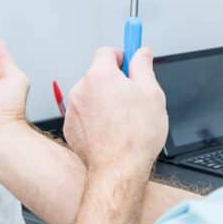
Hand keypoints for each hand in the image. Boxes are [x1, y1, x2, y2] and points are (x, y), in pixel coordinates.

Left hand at [62, 46, 167, 176]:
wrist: (117, 171)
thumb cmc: (135, 136)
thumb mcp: (152, 93)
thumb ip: (144, 66)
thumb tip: (142, 52)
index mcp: (100, 76)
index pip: (106, 52)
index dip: (122, 56)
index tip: (131, 61)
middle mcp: (81, 89)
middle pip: (98, 75)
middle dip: (115, 82)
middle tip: (134, 97)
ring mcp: (73, 110)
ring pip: (92, 96)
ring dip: (105, 101)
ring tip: (124, 120)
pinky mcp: (70, 128)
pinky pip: (85, 115)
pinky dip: (96, 119)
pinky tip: (112, 132)